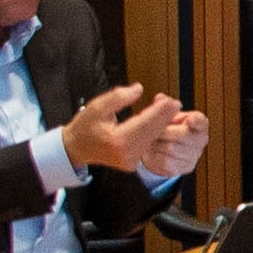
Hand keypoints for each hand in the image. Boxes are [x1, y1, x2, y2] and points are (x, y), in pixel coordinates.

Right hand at [61, 83, 193, 177]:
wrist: (76, 148)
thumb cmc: (85, 126)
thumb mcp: (98, 106)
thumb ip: (119, 97)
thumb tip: (139, 89)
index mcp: (118, 141)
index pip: (145, 123)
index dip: (160, 112)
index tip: (172, 101)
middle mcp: (126, 154)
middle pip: (152, 133)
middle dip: (165, 117)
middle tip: (176, 103)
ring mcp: (130, 162)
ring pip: (152, 139)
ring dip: (162, 124)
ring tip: (171, 109)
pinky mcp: (132, 163)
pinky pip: (147, 144)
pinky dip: (154, 132)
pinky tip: (161, 121)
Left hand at [147, 103, 209, 180]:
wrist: (161, 151)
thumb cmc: (166, 129)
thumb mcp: (165, 115)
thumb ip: (162, 105)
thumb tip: (160, 98)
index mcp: (199, 123)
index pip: (200, 121)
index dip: (196, 121)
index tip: (190, 119)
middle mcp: (201, 139)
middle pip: (183, 135)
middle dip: (164, 131)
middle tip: (155, 130)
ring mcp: (194, 156)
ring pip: (172, 148)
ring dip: (158, 144)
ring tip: (154, 141)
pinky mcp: (184, 168)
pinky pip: (167, 161)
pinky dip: (156, 156)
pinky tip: (155, 152)